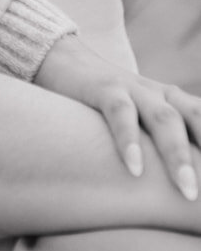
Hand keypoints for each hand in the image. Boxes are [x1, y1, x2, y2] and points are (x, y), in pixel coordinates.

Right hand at [35, 32, 200, 198]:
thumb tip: (182, 180)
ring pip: (165, 119)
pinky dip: (129, 140)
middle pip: (196, 118)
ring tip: (187, 190)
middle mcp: (160, 94)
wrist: (62, 60)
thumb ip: (164, 142)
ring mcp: (133, 88)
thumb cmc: (106, 104)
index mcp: (175, 102)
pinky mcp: (102, 87)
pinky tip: (135, 169)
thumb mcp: (142, 120)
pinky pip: (120, 112)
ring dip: (178, 155)